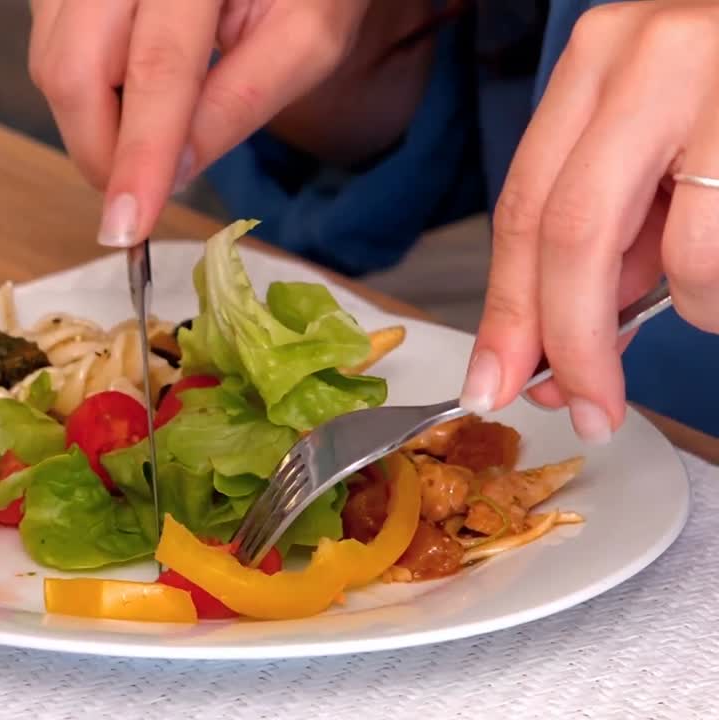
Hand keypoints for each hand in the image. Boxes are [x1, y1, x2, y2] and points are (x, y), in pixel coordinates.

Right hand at [27, 0, 368, 245]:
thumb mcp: (307, 37)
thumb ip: (244, 99)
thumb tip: (176, 173)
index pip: (157, 67)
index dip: (141, 153)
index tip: (128, 227)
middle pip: (74, 70)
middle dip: (102, 152)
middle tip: (142, 193)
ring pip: (52, 66)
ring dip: (96, 123)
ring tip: (156, 122)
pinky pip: (49, 51)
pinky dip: (85, 93)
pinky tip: (131, 89)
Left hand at [464, 1, 718, 442]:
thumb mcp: (656, 158)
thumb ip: (607, 240)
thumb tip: (559, 355)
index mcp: (595, 61)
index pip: (522, 207)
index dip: (505, 310)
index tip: (493, 383)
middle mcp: (643, 54)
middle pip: (566, 231)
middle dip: (568, 340)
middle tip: (583, 409)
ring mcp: (714, 77)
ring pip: (671, 250)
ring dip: (689, 306)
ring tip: (707, 298)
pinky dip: (716, 293)